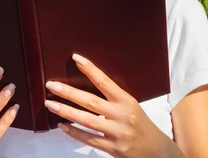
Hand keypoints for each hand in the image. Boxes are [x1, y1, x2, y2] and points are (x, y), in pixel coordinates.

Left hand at [44, 54, 183, 157]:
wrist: (156, 150)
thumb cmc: (140, 124)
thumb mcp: (130, 106)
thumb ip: (112, 98)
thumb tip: (86, 85)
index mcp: (126, 101)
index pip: (105, 82)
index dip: (90, 69)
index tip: (75, 58)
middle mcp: (122, 115)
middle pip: (91, 102)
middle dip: (69, 92)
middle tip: (51, 85)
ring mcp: (117, 133)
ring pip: (87, 121)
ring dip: (66, 111)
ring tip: (50, 104)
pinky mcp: (113, 148)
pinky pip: (88, 139)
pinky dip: (73, 132)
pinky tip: (61, 125)